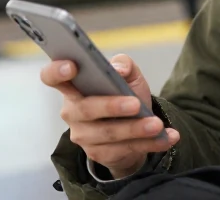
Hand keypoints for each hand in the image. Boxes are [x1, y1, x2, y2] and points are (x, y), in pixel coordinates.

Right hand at [40, 54, 179, 178]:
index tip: (72, 66)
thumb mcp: (128, 76)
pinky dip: (149, 143)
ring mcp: (83, 135)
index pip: (52, 77)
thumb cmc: (124, 94)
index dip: (56, 71)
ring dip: (135, 130)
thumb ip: (124, 64)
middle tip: (135, 104)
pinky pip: (124, 149)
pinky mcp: (98, 154)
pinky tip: (167, 137)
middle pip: (86, 109)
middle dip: (112, 106)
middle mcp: (72, 111)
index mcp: (73, 86)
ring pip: (108, 134)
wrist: (134, 128)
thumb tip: (119, 69)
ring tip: (157, 125)